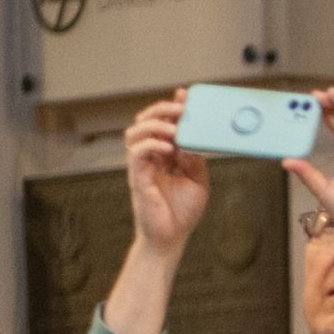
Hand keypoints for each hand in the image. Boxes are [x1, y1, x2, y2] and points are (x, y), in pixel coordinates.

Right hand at [124, 91, 209, 251]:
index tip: (185, 95)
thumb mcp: (199, 181)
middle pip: (144, 122)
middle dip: (161, 110)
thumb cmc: (182, 212)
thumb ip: (196, 160)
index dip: (171, 108)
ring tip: (174, 128)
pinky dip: (151, 145)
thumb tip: (194, 142)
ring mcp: (141, 167)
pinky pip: (137, 154)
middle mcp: (150, 157)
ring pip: (135, 133)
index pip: (163, 124)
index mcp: (164, 155)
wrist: (171, 238)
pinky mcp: (137, 178)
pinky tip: (168, 147)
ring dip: (154, 125)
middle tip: (180, 107)